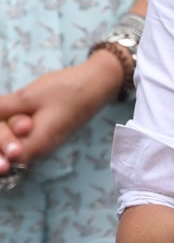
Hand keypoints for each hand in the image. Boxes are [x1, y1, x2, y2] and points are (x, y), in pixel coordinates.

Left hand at [0, 53, 124, 172]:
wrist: (96, 84)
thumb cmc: (65, 90)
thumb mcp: (28, 96)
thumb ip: (2, 109)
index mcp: (36, 145)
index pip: (6, 157)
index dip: (0, 143)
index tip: (8, 118)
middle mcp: (40, 151)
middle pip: (9, 152)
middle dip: (4, 132)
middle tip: (16, 109)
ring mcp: (44, 145)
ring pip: (16, 144)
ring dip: (10, 128)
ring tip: (20, 107)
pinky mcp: (47, 136)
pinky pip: (25, 138)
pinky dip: (17, 126)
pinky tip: (22, 111)